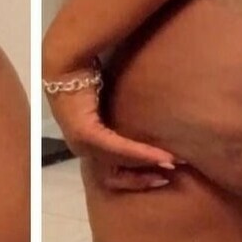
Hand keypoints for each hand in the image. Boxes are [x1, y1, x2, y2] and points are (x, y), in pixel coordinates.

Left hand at [45, 67, 180, 191]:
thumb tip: (151, 123)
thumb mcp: (110, 103)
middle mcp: (82, 148)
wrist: (67, 61)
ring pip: (119, 165)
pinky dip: (141, 153)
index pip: (113, 172)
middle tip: (171, 176)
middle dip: (144, 179)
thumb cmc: (88, 78)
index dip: (138, 176)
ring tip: (174, 164)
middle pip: (114, 178)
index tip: (163, 172)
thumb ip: (124, 118)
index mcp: (87, 142)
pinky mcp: (85, 133)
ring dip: (148, 165)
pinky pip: (117, 149)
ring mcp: (81, 143)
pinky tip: (162, 155)